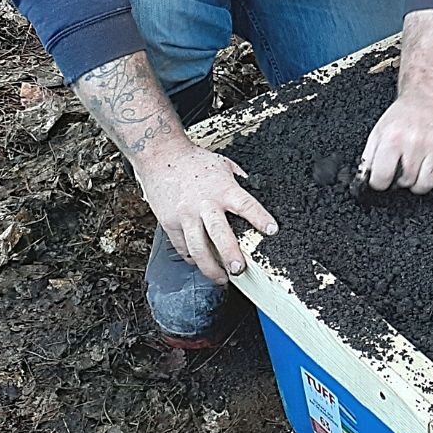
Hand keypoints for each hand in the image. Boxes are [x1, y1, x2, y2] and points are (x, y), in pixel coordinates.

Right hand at [132, 141, 278, 285]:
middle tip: (239, 270)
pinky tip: (199, 263)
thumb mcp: (223, 164)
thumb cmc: (193, 160)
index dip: (260, 218)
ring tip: (221, 278)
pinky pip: (181, 246)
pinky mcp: (169, 222)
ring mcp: (186, 215)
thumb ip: (239, 180)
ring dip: (210, 267)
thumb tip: (256, 189)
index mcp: (222, 189)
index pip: (246, 205)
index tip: (271, 230)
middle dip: (230, 254)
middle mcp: (204, 204)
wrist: (160, 155)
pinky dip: (191, 258)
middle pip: (219, 234)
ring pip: (197, 248)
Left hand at [357, 91, 432, 197]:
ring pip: (427, 185)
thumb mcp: (378, 132)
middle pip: (406, 183)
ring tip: (417, 175)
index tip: (383, 180)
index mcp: (393, 139)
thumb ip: (369, 157)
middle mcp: (416, 143)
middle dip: (401, 182)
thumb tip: (363, 181)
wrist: (428, 96)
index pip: (382, 178)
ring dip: (420, 186)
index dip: (379, 183)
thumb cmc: (403, 116)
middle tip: (402, 172)